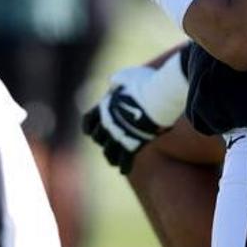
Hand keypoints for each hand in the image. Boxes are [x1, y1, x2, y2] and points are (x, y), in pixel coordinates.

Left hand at [81, 54, 188, 174]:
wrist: (158, 96)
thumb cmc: (146, 82)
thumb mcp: (128, 76)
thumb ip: (118, 81)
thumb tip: (113, 82)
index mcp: (105, 107)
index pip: (89, 120)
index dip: (89, 126)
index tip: (89, 131)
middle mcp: (108, 123)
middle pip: (98, 138)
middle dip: (102, 140)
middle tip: (107, 143)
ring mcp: (119, 135)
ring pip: (108, 152)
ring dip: (110, 157)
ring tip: (113, 161)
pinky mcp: (132, 145)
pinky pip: (125, 160)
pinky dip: (124, 166)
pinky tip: (124, 170)